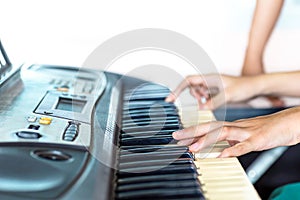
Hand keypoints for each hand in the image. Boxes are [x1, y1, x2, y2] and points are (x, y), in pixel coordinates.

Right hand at [165, 74, 259, 109]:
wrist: (256, 89)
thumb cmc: (245, 87)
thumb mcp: (229, 95)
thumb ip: (215, 101)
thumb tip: (202, 108)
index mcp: (210, 78)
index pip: (188, 81)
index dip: (177, 89)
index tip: (170, 99)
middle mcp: (209, 82)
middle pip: (192, 88)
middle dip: (195, 96)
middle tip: (204, 101)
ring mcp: (212, 88)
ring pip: (198, 94)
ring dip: (201, 101)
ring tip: (211, 103)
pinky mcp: (216, 94)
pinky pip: (205, 99)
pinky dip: (206, 103)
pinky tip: (214, 104)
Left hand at [173, 107, 299, 156]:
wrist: (290, 122)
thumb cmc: (268, 129)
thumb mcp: (245, 135)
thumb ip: (232, 140)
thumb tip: (219, 148)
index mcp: (233, 126)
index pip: (208, 127)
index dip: (192, 131)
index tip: (178, 136)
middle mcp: (237, 126)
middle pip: (211, 126)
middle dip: (192, 131)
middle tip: (176, 136)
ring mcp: (247, 132)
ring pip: (224, 133)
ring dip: (207, 140)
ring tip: (193, 147)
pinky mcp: (259, 139)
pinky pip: (245, 145)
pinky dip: (233, 149)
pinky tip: (223, 155)